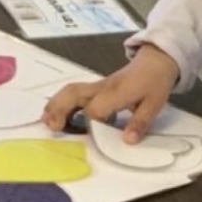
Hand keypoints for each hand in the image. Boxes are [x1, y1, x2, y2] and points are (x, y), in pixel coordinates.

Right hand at [41, 44, 179, 142]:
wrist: (155, 61)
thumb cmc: (154, 82)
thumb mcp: (154, 104)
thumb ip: (140, 123)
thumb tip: (128, 140)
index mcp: (117, 92)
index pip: (96, 109)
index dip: (92, 124)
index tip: (92, 136)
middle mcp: (102, 88)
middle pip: (74, 94)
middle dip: (61, 109)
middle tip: (53, 127)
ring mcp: (97, 86)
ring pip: (70, 91)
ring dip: (56, 105)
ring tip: (46, 122)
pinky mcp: (95, 88)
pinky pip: (74, 93)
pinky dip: (61, 102)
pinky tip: (55, 115)